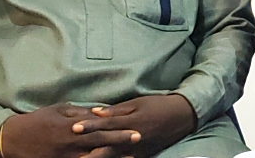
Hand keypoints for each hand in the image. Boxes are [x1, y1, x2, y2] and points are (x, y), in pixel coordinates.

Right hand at [0, 104, 139, 157]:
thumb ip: (81, 112)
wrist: (12, 139)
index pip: (101, 130)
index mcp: (72, 127)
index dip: (119, 132)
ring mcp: (65, 157)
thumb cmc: (38, 120)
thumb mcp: (60, 110)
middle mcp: (71, 144)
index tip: (136, 132)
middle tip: (139, 141)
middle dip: (120, 144)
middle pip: (101, 145)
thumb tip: (101, 112)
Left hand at [72, 95, 195, 157]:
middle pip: (106, 147)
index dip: (89, 126)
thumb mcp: (138, 102)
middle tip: (71, 153)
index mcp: (131, 122)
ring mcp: (137, 150)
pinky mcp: (142, 155)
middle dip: (89, 151)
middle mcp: (132, 138)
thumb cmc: (158, 105)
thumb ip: (117, 110)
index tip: (73, 128)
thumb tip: (95, 111)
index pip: (106, 125)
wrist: (182, 117)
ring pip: (114, 157)